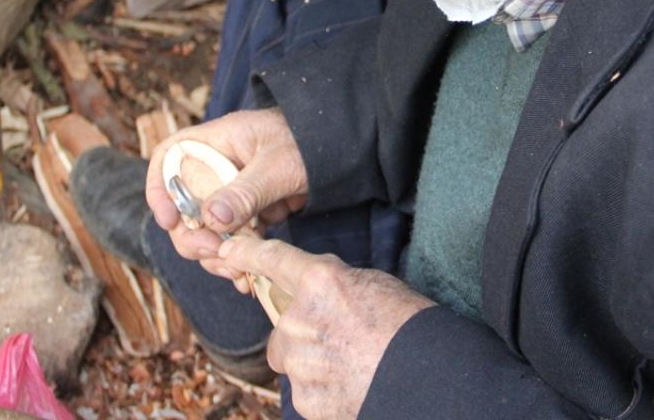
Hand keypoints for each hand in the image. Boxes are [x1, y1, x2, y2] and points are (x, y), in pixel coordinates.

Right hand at [145, 108, 308, 281]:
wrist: (348, 151)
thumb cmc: (312, 141)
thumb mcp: (280, 165)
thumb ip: (246, 191)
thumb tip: (211, 220)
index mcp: (218, 142)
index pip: (170, 158)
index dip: (160, 189)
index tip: (169, 220)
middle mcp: (220, 167)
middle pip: (184, 205)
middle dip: (192, 236)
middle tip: (214, 253)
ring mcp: (234, 192)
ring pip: (207, 230)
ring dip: (215, 256)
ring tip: (236, 271)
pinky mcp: (252, 212)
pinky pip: (234, 240)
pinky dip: (237, 260)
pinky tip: (248, 280)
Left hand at [218, 236, 434, 419]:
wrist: (427, 376)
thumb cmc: (408, 324)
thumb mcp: (371, 284)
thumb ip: (332, 285)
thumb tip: (315, 290)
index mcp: (320, 282)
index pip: (272, 261)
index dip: (246, 255)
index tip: (226, 253)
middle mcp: (300, 320)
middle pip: (282, 326)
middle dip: (301, 333)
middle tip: (340, 340)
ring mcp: (300, 363)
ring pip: (291, 361)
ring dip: (311, 362)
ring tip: (352, 365)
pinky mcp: (306, 399)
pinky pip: (304, 391)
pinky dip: (322, 391)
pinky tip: (350, 385)